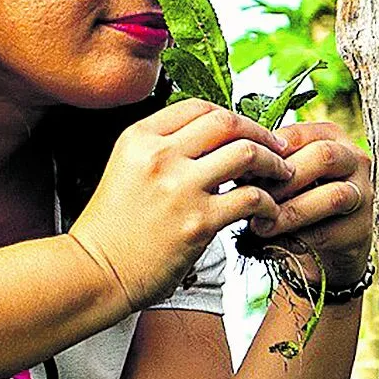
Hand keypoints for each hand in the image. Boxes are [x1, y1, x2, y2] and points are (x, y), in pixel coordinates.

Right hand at [67, 101, 292, 311]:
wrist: (95, 272)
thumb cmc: (112, 229)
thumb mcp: (125, 170)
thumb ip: (161, 150)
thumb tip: (210, 142)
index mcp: (139, 137)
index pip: (198, 107)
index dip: (230, 116)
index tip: (245, 131)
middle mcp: (160, 154)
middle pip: (227, 122)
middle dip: (260, 132)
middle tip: (277, 148)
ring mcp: (180, 187)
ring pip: (246, 153)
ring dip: (273, 163)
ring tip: (283, 176)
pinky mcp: (198, 221)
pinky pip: (251, 198)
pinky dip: (269, 204)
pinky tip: (268, 213)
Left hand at [243, 119, 374, 286]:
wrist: (318, 250)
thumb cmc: (291, 203)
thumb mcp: (277, 178)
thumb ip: (262, 166)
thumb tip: (232, 163)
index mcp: (329, 136)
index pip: (296, 134)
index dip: (265, 152)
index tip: (238, 171)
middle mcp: (352, 158)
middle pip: (322, 156)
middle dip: (283, 179)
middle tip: (252, 197)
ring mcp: (363, 193)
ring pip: (333, 195)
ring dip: (292, 210)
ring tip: (261, 224)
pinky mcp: (360, 228)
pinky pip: (331, 231)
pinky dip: (300, 235)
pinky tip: (274, 240)